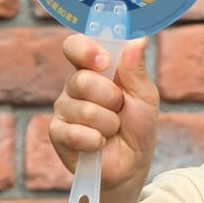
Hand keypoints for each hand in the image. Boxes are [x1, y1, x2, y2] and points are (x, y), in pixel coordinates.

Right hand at [49, 33, 160, 194]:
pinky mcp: (58, 134)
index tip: (103, 61)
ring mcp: (64, 109)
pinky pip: (74, 132)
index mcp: (94, 69)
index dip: (85, 50)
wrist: (132, 163)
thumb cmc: (138, 125)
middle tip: (119, 108)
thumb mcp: (145, 95)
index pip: (75, 47)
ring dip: (108, 124)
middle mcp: (74, 86)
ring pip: (83, 110)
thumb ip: (136, 68)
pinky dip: (95, 141)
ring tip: (112, 130)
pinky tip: (99, 144)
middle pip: (81, 80)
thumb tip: (137, 39)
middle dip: (110, 98)